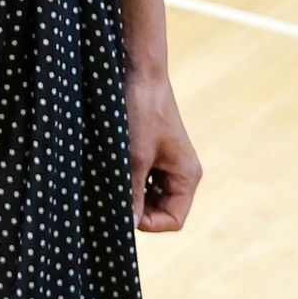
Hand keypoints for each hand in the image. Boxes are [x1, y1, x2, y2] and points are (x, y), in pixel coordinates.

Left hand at [124, 68, 202, 232]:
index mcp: (187, 176)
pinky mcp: (152, 152)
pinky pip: (142, 179)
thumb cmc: (143, 111)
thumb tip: (128, 225)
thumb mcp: (134, 157)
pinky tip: (110, 173)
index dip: (150, 223)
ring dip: (131, 194)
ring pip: (149, 195)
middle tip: (113, 199)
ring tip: (110, 184)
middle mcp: (180, 172)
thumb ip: (133, 193)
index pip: (174, 219)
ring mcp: (166, 162)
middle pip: (161, 210)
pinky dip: (128, 180)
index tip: (125, 212)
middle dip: (139, 208)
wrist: (139, 72)